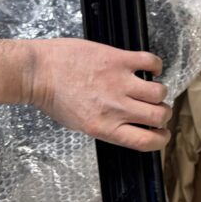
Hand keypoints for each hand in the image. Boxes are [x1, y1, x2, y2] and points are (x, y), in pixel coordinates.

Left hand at [27, 38, 170, 151]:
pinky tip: (149, 68)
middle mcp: (115, 108)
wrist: (37, 72)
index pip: (146, 141)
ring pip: (159, 91)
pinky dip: (155, 65)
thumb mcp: (79, 124)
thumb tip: (128, 126)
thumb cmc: (53, 97)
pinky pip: (150, 62)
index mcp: (105, 128)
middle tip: (156, 109)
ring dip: (158, 92)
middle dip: (162, 114)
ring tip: (149, 88)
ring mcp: (118, 82)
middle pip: (159, 115)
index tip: (161, 133)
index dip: (161, 139)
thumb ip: (107, 127)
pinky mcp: (118, 59)